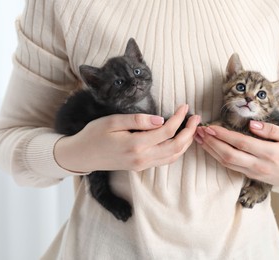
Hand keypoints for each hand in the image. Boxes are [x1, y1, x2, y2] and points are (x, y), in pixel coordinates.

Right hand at [54, 105, 200, 172]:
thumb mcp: (112, 122)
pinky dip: (176, 151)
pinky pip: (165, 161)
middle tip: (196, 117)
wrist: (82, 156)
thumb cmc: (94, 135)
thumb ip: (138, 120)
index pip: (167, 131)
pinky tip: (178, 140)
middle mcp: (142, 158)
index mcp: (136, 144)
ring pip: (173, 156)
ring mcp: (142, 165)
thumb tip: (161, 119)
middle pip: (176, 147)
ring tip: (192, 128)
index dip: (180, 118)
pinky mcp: (140, 167)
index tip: (185, 106)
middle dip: (190, 132)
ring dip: (186, 142)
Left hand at [194, 121, 278, 188]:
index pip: (241, 143)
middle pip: (229, 155)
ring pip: (227, 162)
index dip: (223, 135)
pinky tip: (209, 148)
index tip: (210, 127)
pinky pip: (230, 167)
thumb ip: (272, 130)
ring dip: (210, 150)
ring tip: (199, 138)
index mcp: (270, 153)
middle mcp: (259, 165)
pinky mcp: (250, 176)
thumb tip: (252, 124)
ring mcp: (253, 173)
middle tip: (198, 132)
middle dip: (211, 143)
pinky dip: (217, 157)